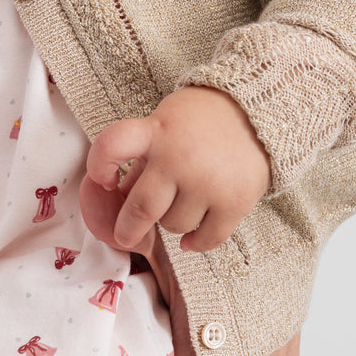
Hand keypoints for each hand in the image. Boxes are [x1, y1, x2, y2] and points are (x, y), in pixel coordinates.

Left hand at [82, 87, 270, 253]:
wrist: (256, 111)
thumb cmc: (199, 121)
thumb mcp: (164, 125)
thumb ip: (142, 159)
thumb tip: (118, 201)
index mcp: (156, 132)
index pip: (112, 146)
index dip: (99, 166)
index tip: (104, 180)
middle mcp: (179, 157)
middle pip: (141, 208)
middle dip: (128, 228)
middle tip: (126, 234)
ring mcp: (208, 182)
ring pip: (173, 226)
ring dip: (172, 222)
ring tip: (182, 206)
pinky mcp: (235, 202)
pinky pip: (205, 240)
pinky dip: (195, 243)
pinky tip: (190, 239)